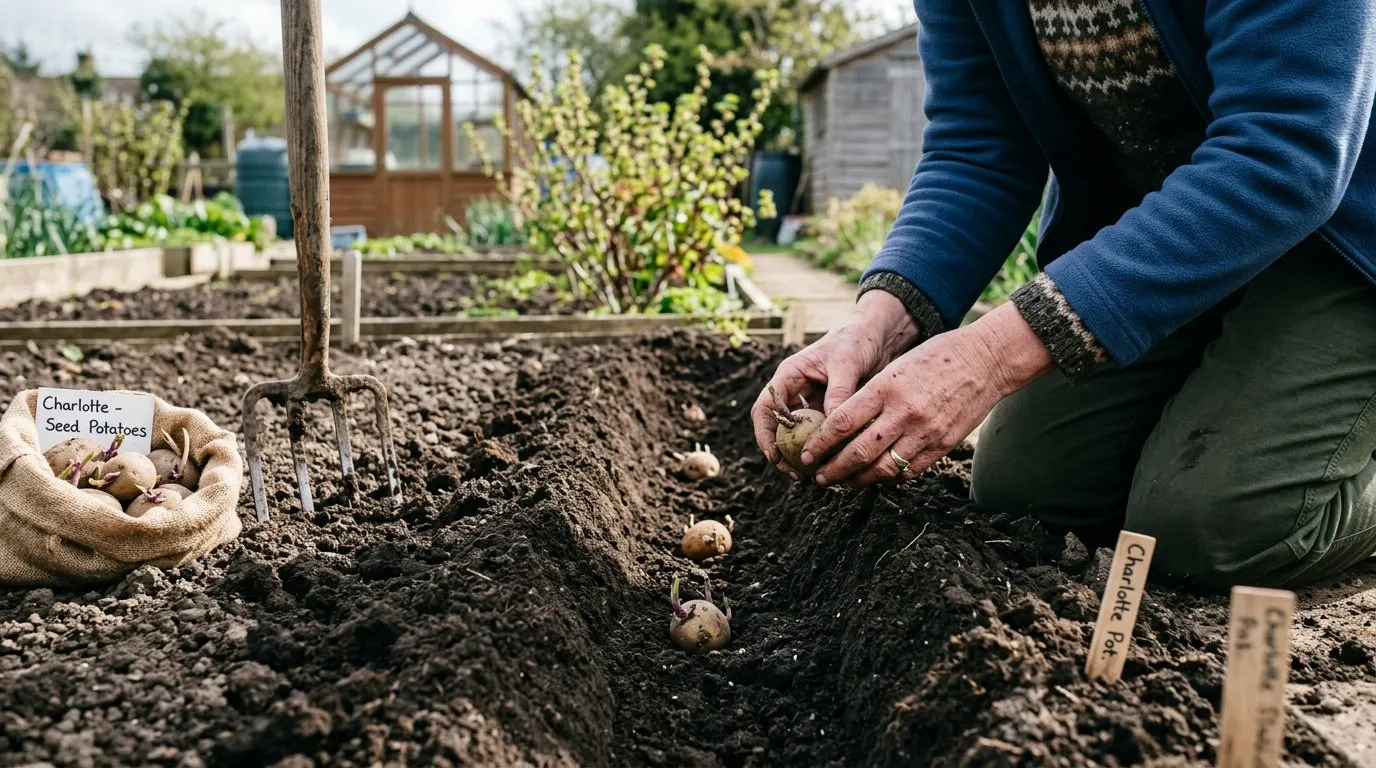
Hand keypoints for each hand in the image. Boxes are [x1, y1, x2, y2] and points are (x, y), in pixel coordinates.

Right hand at [751, 291, 919, 476]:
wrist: (880, 337)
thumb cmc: (858, 341)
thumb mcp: (846, 364)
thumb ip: (838, 394)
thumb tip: (833, 427)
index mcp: (789, 376)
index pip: (765, 409)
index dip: (765, 435)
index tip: (775, 457)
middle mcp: (796, 392)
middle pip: (778, 428)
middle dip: (783, 454)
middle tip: (797, 474)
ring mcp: (812, 404)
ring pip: (799, 436)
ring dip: (803, 456)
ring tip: (814, 477)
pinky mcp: (829, 412)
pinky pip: (821, 435)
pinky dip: (824, 450)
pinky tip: (834, 464)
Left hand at [803, 302, 1052, 486]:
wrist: (985, 359)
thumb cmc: (935, 358)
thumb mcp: (894, 369)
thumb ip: (870, 397)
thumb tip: (840, 426)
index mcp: (885, 388)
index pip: (840, 423)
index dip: (819, 444)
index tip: (806, 454)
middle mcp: (903, 412)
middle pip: (857, 452)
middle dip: (832, 470)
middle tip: (818, 477)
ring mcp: (924, 432)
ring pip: (882, 469)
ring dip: (857, 480)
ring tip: (842, 483)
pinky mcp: (942, 445)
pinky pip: (909, 471)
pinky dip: (888, 478)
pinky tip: (875, 478)